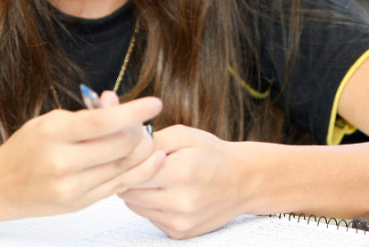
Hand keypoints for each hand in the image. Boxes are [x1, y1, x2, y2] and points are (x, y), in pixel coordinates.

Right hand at [0, 92, 164, 221]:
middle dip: (137, 130)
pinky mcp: (81, 203)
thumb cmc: (26, 149)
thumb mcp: (50, 121)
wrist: (0, 185)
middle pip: (121, 145)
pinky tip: (152, 158)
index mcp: (54, 134)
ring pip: (125, 166)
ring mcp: (72, 187)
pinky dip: (140, 170)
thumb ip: (86, 115)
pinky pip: (121, 186)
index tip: (154, 103)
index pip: (103, 122)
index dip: (133, 112)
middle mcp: (63, 163)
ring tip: (141, 137)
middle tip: (139, 122)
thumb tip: (118, 104)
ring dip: (140, 149)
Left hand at [118, 124, 251, 238]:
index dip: (127, 159)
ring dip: (138, 191)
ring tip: (157, 177)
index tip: (130, 152)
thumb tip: (124, 146)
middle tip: (141, 163)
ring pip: (135, 206)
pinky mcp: (179, 233)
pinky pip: (148, 218)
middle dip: (130, 175)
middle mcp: (181, 202)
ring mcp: (180, 222)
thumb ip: (152, 141)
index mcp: (182, 172)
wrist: (244, 182)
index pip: (131, 170)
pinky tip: (166, 192)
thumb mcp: (185, 135)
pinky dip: (150, 205)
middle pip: (129, 191)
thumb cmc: (213, 155)